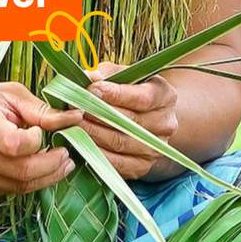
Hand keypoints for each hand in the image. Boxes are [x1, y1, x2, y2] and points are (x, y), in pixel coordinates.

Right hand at [0, 81, 81, 199]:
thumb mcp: (9, 93)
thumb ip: (41, 109)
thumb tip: (75, 117)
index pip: (14, 144)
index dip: (36, 141)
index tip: (43, 132)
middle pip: (21, 171)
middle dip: (52, 165)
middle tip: (67, 155)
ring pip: (17, 187)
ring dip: (45, 177)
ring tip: (59, 162)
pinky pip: (7, 192)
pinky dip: (27, 183)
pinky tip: (35, 169)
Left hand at [80, 63, 178, 179]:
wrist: (147, 120)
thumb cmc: (132, 93)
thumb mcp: (125, 76)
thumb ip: (108, 74)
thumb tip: (91, 77)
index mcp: (166, 97)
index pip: (143, 98)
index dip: (116, 94)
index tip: (92, 89)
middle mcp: (165, 124)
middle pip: (130, 122)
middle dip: (99, 114)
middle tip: (75, 108)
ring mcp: (155, 148)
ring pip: (120, 143)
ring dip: (94, 134)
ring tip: (74, 124)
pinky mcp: (142, 167)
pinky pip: (116, 163)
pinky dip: (96, 153)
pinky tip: (81, 143)